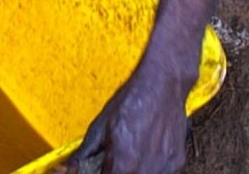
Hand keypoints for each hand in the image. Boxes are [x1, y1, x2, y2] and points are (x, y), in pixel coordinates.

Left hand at [57, 56, 190, 173]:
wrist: (163, 83)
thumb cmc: (132, 100)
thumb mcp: (100, 126)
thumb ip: (85, 153)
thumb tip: (71, 166)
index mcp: (123, 164)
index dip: (102, 173)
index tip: (101, 167)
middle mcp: (145, 170)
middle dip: (117, 171)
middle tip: (113, 160)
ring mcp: (164, 167)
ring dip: (135, 171)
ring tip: (131, 155)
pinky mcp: (177, 162)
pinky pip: (160, 172)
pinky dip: (151, 167)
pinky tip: (146, 152)